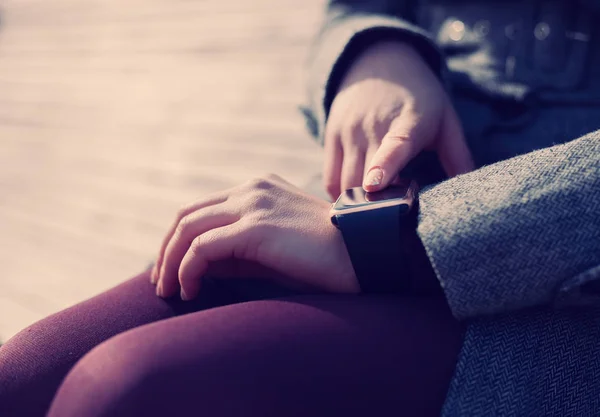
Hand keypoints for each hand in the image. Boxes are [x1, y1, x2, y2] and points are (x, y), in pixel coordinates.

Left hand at [151, 174, 358, 299]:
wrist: (362, 255)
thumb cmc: (321, 258)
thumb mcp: (271, 250)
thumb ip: (234, 251)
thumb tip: (194, 268)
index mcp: (257, 188)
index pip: (201, 209)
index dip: (178, 240)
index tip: (171, 270)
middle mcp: (251, 188)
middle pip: (187, 215)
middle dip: (166, 250)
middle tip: (160, 283)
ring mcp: (253, 203)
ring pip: (188, 228)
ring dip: (170, 262)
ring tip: (168, 292)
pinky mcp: (254, 226)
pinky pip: (201, 248)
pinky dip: (187, 270)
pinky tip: (190, 291)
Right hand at [324, 41, 473, 199]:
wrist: (379, 60)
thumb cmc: (419, 97)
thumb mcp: (445, 119)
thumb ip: (458, 155)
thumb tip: (470, 191)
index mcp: (407, 122)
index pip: (394, 146)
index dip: (383, 167)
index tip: (374, 186)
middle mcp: (372, 126)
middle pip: (363, 177)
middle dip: (374, 205)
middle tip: (391, 221)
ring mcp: (348, 131)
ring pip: (344, 182)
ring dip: (356, 203)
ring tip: (374, 211)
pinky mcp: (331, 135)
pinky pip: (330, 177)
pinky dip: (339, 194)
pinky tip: (355, 199)